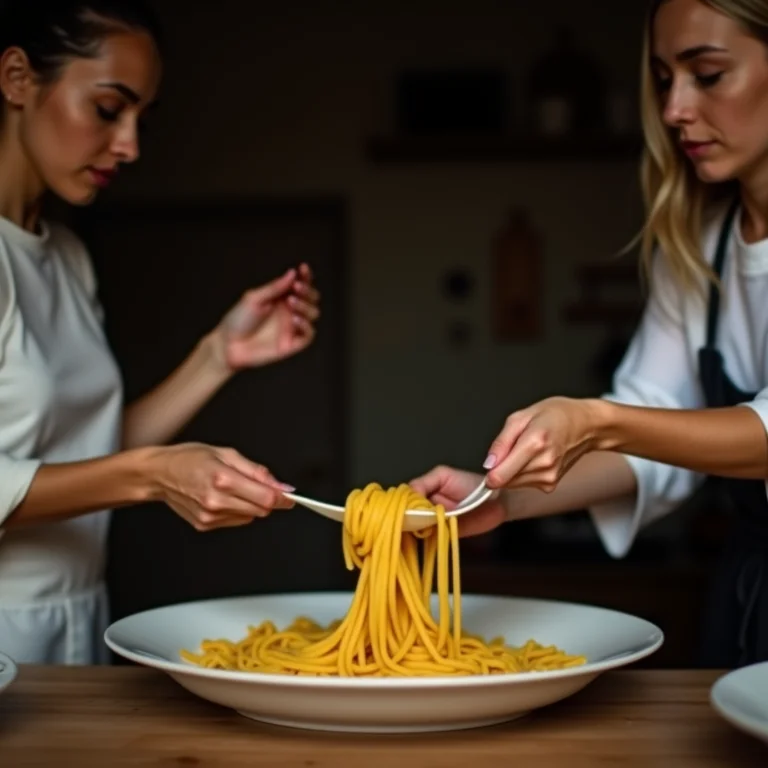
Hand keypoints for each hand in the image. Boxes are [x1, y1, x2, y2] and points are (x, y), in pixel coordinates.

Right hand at [149, 443, 294, 530]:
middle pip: (261, 510)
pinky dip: (237, 510)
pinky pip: (236, 521)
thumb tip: (281, 485)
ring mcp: (209, 516)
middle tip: (260, 486)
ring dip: (251, 505)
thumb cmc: (190, 458)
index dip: (282, 497)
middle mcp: (216, 500)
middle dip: (268, 499)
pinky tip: (223, 498)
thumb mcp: (227, 453)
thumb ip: (257, 471)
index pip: (266, 498)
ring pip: (250, 517)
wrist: (160, 474)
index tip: (289, 495)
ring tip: (233, 488)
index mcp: (223, 479)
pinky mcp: (205, 525)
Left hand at [212, 263, 319, 371]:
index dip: (305, 276)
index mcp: (282, 298)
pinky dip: (306, 325)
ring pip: (313, 313)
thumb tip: (292, 273)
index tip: (303, 268)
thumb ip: (274, 287)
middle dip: (308, 291)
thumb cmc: (238, 320)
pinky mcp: (293, 343)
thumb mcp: (254, 299)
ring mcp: (293, 327)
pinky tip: (294, 319)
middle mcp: (290, 311)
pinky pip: (309, 334)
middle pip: (312, 298)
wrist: (228, 345)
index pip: (301, 284)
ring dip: (305, 305)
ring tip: (291, 302)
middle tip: (296, 287)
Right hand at [409, 466, 506, 536]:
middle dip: (405, 518)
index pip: (405, 498)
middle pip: (407, 514)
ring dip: (412, 528)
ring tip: (410, 528)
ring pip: (414, 526)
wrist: (496, 501)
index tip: (398, 510)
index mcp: (424, 489)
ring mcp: (433, 521)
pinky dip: (422, 538)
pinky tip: (419, 537)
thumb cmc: (471, 484)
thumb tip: (407, 495)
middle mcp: (425, 505)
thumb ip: (424, 483)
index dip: (401, 504)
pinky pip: (427, 538)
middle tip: (404, 521)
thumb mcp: (443, 476)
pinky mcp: (442, 534)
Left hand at [483, 396, 600, 491]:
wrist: (586, 425)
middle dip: (502, 467)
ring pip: (514, 484)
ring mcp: (549, 477)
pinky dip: (524, 474)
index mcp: (534, 443)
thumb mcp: (521, 416)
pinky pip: (525, 484)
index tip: (490, 465)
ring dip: (513, 470)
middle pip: (505, 481)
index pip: (500, 476)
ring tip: (528, 451)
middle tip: (515, 448)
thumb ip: (501, 442)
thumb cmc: (556, 415)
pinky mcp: (551, 485)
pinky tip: (536, 459)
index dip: (489, 473)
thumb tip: (489, 464)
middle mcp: (543, 464)